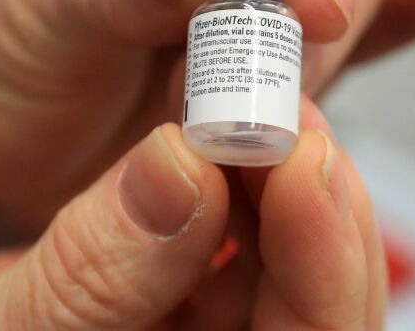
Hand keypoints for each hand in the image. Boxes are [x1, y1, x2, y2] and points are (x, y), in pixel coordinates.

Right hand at [0, 104, 384, 329]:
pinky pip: (236, 226)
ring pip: (288, 256)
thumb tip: (184, 171)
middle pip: (319, 302)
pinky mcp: (174, 279)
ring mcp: (196, 325)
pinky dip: (238, 168)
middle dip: (316, 205)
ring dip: (283, 173)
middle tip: (290, 117)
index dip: (327, 266)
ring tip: (256, 105)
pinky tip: (220, 127)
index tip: (304, 165)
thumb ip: (87, 275)